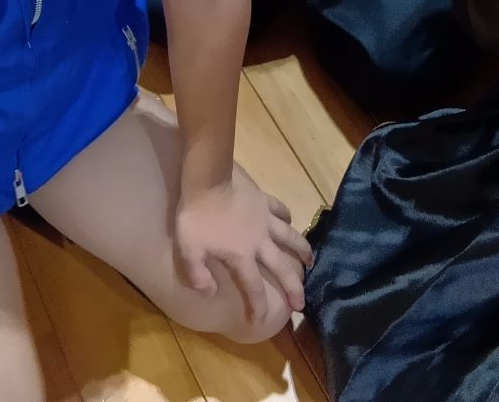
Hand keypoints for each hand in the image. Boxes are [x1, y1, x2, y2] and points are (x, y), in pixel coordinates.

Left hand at [175, 176, 312, 326]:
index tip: (262, 321)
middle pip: (281, 268)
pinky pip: (280, 209)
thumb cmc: (196, 214)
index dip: (259, 307)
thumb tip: (210, 293)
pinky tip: (290, 220)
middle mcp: (260, 241)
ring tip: (310, 262)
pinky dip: (287, 216)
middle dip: (293, 288)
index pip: (254, 288)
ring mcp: (265, 218)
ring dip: (302, 251)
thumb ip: (198, 274)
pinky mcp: (264, 199)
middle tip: (301, 304)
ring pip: (290, 238)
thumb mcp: (188, 249)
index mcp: (242, 256)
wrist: (208, 176)